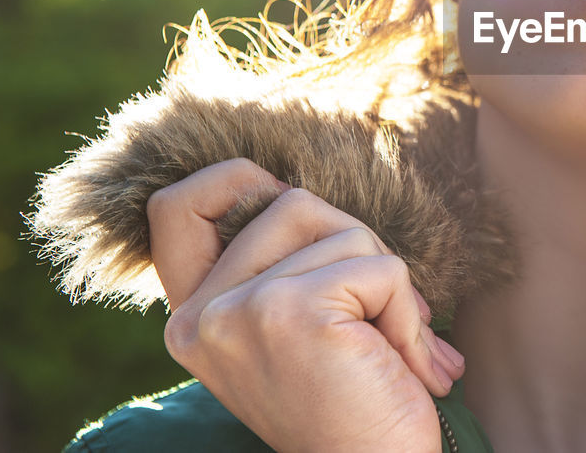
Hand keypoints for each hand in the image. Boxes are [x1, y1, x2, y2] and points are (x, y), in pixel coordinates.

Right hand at [149, 158, 463, 451]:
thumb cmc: (354, 406)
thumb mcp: (300, 327)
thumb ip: (288, 265)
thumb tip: (300, 186)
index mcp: (194, 318)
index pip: (177, 206)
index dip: (234, 180)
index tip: (291, 210)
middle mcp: (200, 316)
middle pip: (289, 202)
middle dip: (354, 244)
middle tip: (380, 315)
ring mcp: (239, 311)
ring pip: (342, 228)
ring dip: (388, 284)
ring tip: (392, 349)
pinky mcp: (290, 312)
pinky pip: (380, 268)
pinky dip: (408, 312)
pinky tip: (405, 365)